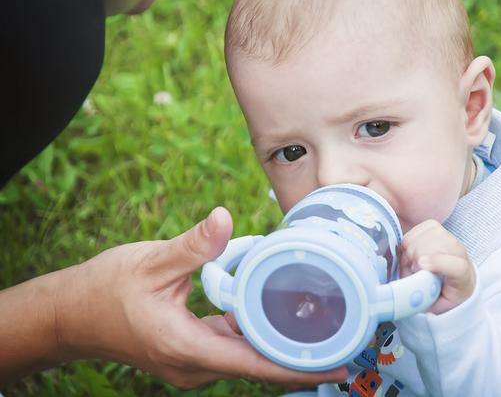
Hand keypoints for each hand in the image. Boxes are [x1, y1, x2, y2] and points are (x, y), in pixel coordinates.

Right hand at [51, 207, 345, 387]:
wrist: (70, 314)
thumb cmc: (105, 290)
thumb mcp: (151, 262)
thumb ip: (193, 246)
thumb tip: (224, 219)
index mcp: (185, 347)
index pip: (253, 365)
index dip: (296, 368)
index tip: (334, 367)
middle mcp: (191, 364)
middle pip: (256, 365)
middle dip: (298, 355)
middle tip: (343, 339)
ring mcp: (189, 362)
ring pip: (245, 356)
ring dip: (277, 344)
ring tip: (320, 327)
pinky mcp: (188, 352)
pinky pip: (231, 347)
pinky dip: (253, 334)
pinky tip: (274, 313)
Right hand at [399, 220, 475, 314]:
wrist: (458, 277)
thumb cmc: (445, 294)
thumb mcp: (438, 306)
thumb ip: (425, 300)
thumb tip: (409, 294)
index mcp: (462, 275)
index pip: (456, 266)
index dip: (437, 262)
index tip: (421, 265)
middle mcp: (458, 251)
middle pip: (429, 249)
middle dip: (413, 261)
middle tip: (413, 273)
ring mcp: (447, 236)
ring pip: (418, 239)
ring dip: (409, 252)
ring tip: (413, 263)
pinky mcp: (435, 227)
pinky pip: (415, 231)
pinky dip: (408, 241)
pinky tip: (412, 252)